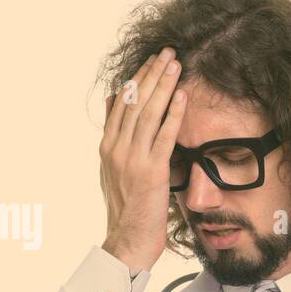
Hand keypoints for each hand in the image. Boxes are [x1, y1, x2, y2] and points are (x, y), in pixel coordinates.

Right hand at [99, 46, 186, 275]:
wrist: (128, 239)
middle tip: (168, 52)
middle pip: (135, 102)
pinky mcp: (151, 172)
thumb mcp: (113, 168)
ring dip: (163, 86)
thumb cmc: (127, 208)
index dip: (138, 78)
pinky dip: (174, 114)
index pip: (122, 103)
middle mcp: (117, 148)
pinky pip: (165, 137)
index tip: (152, 60)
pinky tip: (183, 96)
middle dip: (152, 74)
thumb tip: (111, 100)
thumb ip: (114, 135)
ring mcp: (132, 159)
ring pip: (148, 114)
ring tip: (176, 64)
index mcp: (107, 146)